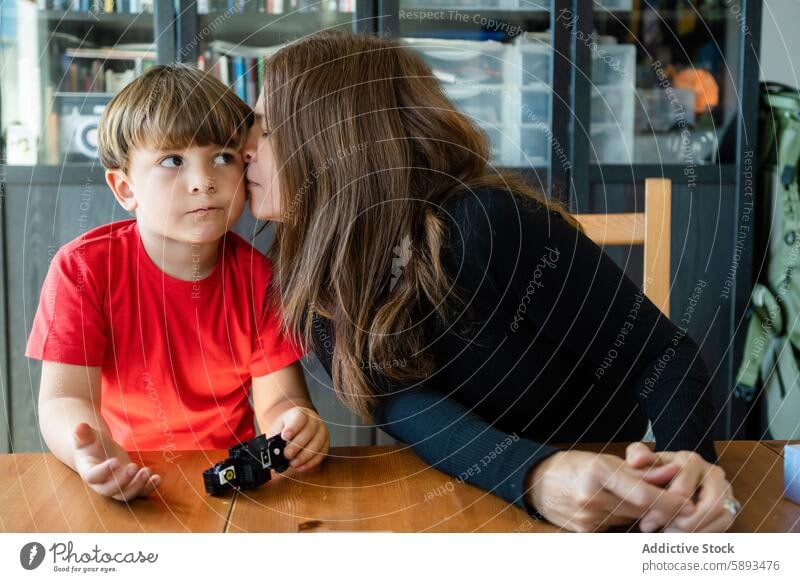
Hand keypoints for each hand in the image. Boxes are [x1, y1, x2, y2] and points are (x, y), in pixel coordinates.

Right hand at [72, 422, 160, 501]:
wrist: (98, 452)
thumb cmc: (91, 444)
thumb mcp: (86, 437)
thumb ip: (82, 434)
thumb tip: (80, 426)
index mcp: (88, 471)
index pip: (94, 476)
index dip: (104, 471)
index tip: (115, 461)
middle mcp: (101, 484)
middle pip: (110, 490)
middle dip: (123, 481)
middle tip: (134, 466)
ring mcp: (117, 487)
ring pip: (126, 495)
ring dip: (138, 486)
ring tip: (148, 471)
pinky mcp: (129, 485)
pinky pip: (139, 493)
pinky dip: (149, 488)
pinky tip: (157, 478)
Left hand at [272, 407, 328, 471]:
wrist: (297, 427)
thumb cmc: (287, 428)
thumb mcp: (279, 427)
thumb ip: (277, 437)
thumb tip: (274, 450)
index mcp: (301, 413)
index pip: (300, 417)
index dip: (293, 428)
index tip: (284, 437)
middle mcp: (314, 421)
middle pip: (309, 432)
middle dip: (297, 446)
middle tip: (287, 455)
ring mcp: (322, 432)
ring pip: (317, 444)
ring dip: (304, 456)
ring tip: (293, 463)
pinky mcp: (326, 443)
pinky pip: (321, 454)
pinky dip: (311, 463)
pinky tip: (301, 467)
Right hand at [526, 450, 695, 531]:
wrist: (538, 481)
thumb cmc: (575, 465)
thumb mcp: (606, 460)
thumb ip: (640, 471)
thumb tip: (674, 472)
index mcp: (598, 472)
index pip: (643, 493)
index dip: (670, 501)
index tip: (690, 504)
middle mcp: (591, 496)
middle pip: (641, 509)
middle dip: (661, 507)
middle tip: (680, 504)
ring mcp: (587, 517)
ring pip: (631, 520)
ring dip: (642, 513)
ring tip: (642, 502)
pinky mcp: (585, 532)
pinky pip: (616, 528)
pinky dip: (624, 521)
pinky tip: (618, 510)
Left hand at [626, 442, 735, 532]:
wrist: (671, 473)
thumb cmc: (654, 469)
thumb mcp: (643, 458)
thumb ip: (637, 456)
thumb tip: (636, 461)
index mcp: (690, 460)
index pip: (683, 491)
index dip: (664, 511)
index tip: (646, 524)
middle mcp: (713, 472)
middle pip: (711, 505)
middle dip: (686, 524)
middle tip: (664, 533)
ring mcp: (725, 488)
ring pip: (722, 516)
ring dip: (697, 531)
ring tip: (672, 535)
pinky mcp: (730, 503)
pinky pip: (726, 523)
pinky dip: (705, 534)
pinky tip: (684, 536)